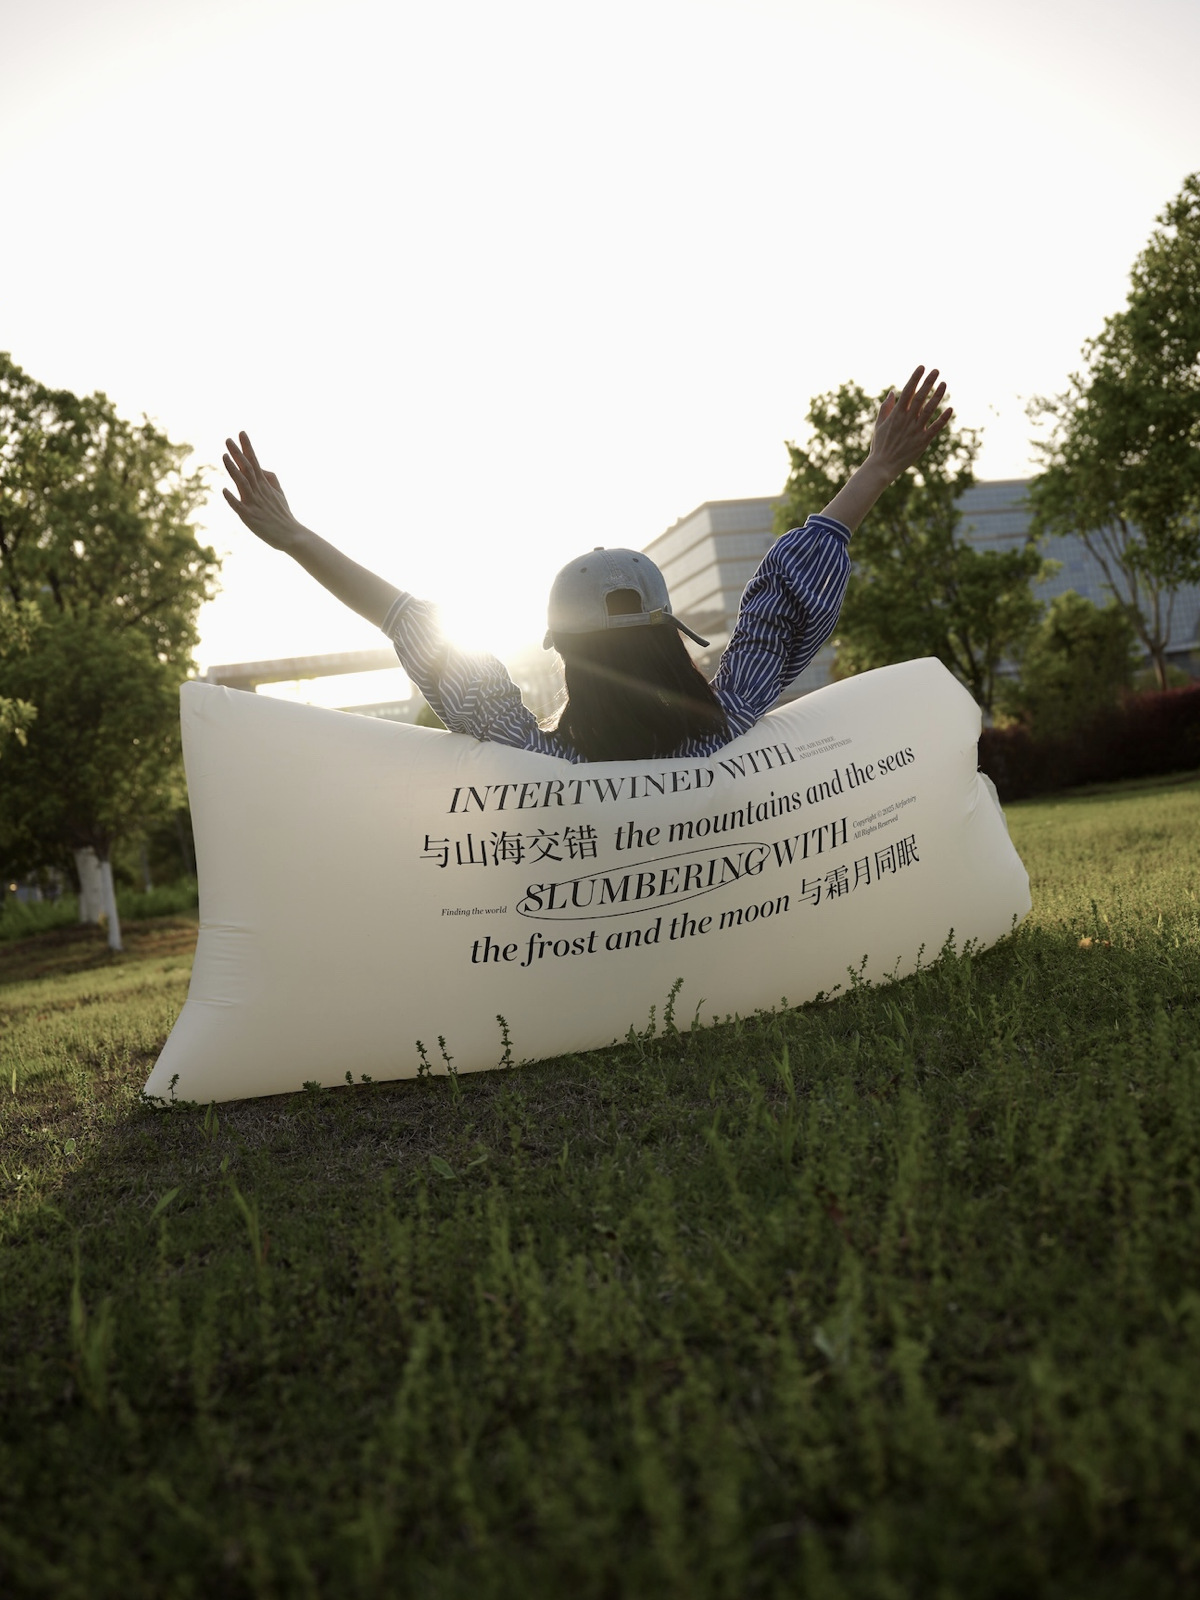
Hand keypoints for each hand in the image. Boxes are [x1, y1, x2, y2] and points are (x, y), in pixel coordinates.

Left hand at [222, 432, 306, 550]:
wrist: (292, 536)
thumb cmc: (283, 514)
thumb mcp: (279, 493)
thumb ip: (270, 478)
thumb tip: (259, 466)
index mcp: (265, 485)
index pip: (254, 462)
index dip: (247, 447)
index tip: (241, 433)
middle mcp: (259, 491)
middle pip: (247, 469)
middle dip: (237, 454)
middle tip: (228, 440)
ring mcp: (254, 504)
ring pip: (243, 484)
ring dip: (233, 470)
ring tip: (224, 456)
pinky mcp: (250, 517)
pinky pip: (239, 507)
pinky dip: (232, 498)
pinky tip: (224, 490)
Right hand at [866, 366, 952, 483]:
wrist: (882, 467)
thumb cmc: (880, 445)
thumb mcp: (879, 424)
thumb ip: (886, 408)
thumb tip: (893, 392)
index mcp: (896, 414)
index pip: (907, 391)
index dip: (915, 378)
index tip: (922, 367)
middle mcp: (907, 420)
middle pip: (920, 397)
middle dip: (928, 382)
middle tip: (936, 370)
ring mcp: (915, 430)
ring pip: (929, 409)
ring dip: (937, 396)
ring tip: (944, 384)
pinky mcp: (923, 441)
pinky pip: (935, 428)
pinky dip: (943, 419)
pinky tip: (950, 409)